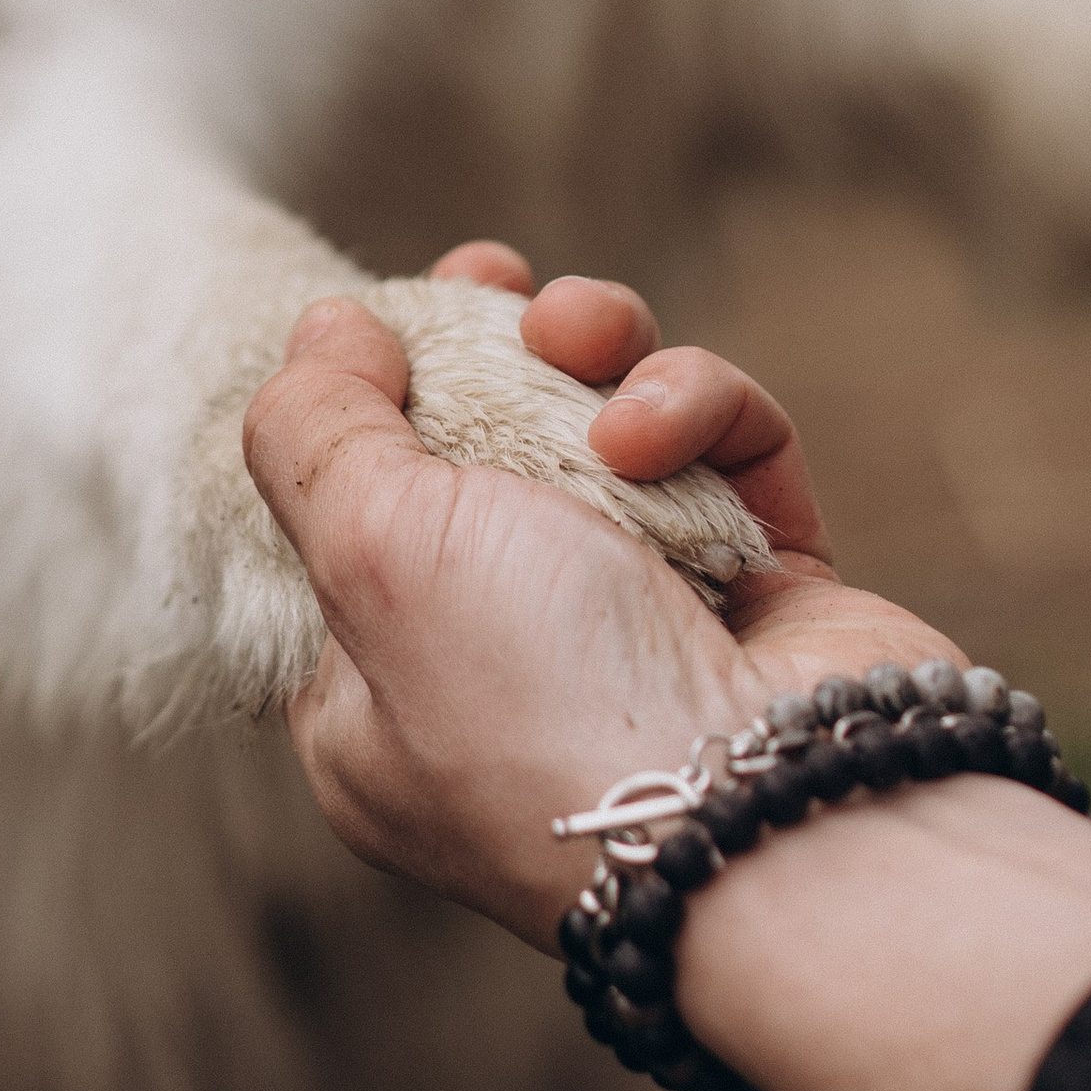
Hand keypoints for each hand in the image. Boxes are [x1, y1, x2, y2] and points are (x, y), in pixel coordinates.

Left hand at [242, 244, 963, 949]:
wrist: (770, 813)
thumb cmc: (544, 704)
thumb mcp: (371, 554)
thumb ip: (320, 432)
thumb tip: (323, 334)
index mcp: (384, 697)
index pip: (348, 526)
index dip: (361, 408)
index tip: (382, 319)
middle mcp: (509, 664)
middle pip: (484, 455)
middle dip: (489, 349)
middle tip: (493, 277)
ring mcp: (647, 623)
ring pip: (611, 427)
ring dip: (596, 357)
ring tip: (580, 338)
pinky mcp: (767, 585)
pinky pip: (727, 449)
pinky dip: (698, 413)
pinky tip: (663, 434)